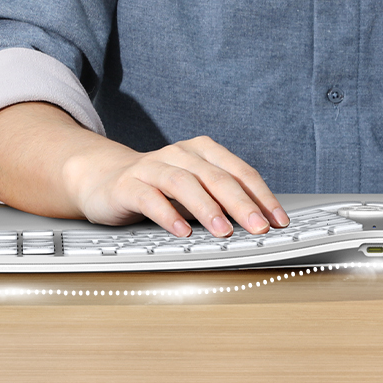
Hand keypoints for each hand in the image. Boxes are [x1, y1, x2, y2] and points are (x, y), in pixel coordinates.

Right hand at [62, 136, 289, 237]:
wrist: (105, 180)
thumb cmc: (158, 187)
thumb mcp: (195, 190)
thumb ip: (221, 201)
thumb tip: (259, 225)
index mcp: (202, 152)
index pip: (239, 171)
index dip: (261, 196)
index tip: (278, 220)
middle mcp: (179, 154)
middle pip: (215, 176)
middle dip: (241, 203)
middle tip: (259, 227)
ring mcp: (151, 167)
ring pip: (183, 183)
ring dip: (207, 207)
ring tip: (223, 230)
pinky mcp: (127, 185)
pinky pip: (149, 198)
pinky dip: (168, 214)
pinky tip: (181, 231)